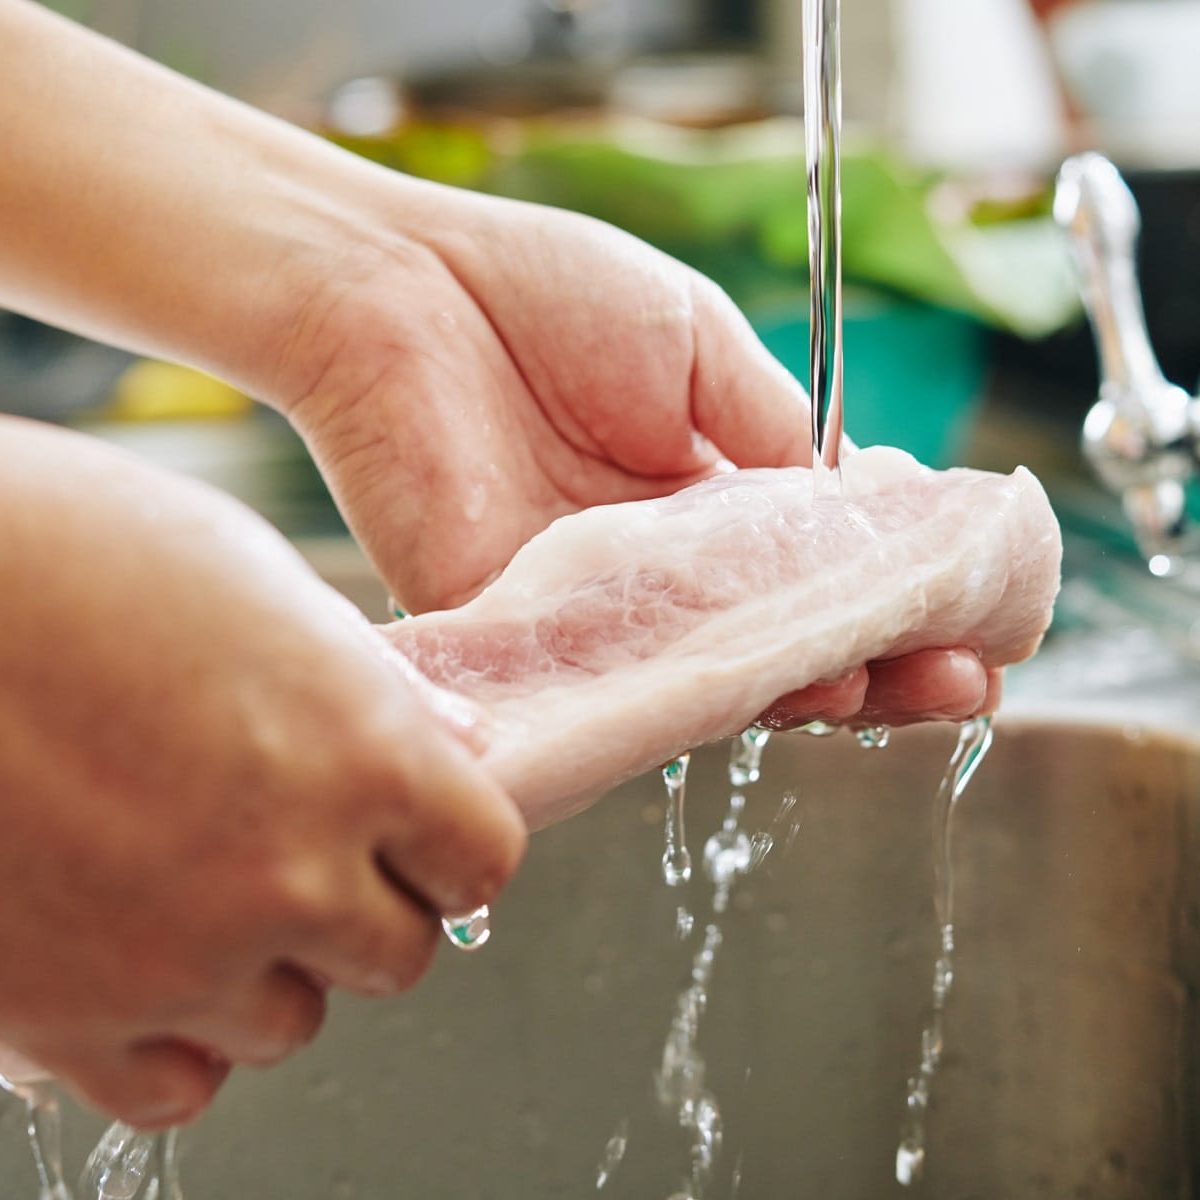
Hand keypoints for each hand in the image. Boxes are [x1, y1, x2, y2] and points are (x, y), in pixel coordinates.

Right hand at [0, 418, 523, 1126]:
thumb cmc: (76, 557)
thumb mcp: (264, 585)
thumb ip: (378, 691)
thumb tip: (457, 746)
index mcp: (363, 757)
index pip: (480, 860)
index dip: (453, 842)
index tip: (421, 829)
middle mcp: (288, 874)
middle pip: (398, 952)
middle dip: (370, 904)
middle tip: (309, 848)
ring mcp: (175, 958)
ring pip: (291, 1021)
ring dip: (274, 967)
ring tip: (207, 887)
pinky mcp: (61, 1016)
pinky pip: (175, 1084)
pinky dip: (180, 1035)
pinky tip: (146, 956)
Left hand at [274, 185, 997, 728]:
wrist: (404, 291)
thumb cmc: (548, 297)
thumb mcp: (702, 348)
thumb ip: (779, 439)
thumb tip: (870, 507)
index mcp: (709, 497)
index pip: (820, 571)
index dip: (898, 598)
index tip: (975, 615)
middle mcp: (663, 568)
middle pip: (784, 641)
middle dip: (883, 667)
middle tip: (962, 680)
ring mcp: (600, 610)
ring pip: (720, 680)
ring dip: (815, 691)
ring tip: (898, 687)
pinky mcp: (528, 638)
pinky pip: (624, 689)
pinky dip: (707, 696)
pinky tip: (784, 692)